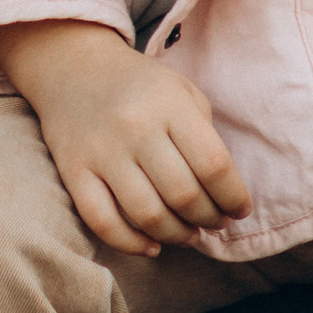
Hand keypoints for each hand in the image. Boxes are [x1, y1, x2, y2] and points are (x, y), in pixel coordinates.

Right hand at [0, 19, 253, 258]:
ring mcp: (101, 152)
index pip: (214, 165)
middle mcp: (135, 128)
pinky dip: (131, 244)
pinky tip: (151, 245)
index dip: (234, 197)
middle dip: (209, 219)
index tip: (240, 210)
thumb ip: (204, 135)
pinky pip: (103, 222)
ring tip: (188, 234)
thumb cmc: (139, 85)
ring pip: (147, 215)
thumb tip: (223, 194)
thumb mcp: (181, 91)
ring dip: (177, 235)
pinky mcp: (73, 171)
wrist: (73, 67)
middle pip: (183, 196)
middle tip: (214, 222)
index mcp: (169, 104)